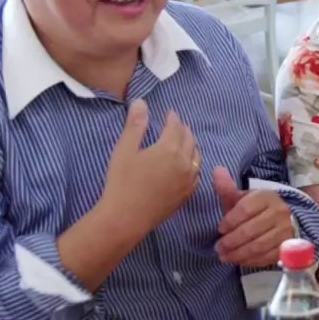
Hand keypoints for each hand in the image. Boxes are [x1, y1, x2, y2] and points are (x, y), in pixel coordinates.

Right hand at [98, 99, 198, 238]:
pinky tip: (188, 165)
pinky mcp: (186, 194)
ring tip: (185, 141)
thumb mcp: (125, 149)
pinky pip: (196, 174)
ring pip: (196, 157)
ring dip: (191, 145)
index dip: (173, 118)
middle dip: (183, 130)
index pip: (175, 127)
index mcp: (169, 149)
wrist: (126, 217)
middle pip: (189, 140)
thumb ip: (135, 125)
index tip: (170, 113)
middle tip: (178, 124)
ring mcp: (188, 180)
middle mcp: (184, 163)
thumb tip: (141, 102)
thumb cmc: (122, 181)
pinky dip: (194, 164)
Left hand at [213, 166, 294, 266]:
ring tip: (225, 257)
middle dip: (231, 242)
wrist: (289, 219)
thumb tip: (216, 170)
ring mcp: (285, 231)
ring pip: (258, 246)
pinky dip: (251, 261)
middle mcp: (279, 213)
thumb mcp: (244, 197)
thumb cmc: (259, 209)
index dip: (230, 221)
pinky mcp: (288, 247)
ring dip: (238, 254)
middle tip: (218, 248)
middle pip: (250, 230)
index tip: (219, 229)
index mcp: (266, 197)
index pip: (245, 209)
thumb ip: (228, 188)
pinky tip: (240, 261)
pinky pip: (267, 257)